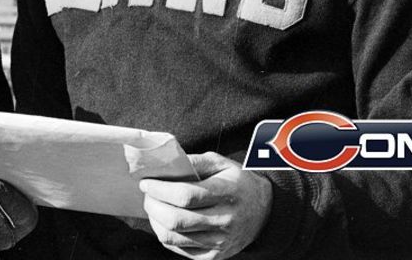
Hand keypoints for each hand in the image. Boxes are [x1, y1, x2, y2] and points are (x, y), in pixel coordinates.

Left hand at [138, 152, 271, 259]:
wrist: (265, 211)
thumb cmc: (238, 182)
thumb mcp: (221, 163)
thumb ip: (194, 161)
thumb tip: (164, 164)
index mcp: (227, 193)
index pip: (186, 195)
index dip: (160, 190)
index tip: (146, 183)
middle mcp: (225, 220)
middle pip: (177, 219)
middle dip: (153, 206)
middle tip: (146, 196)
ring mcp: (221, 242)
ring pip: (175, 237)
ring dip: (155, 221)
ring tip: (153, 208)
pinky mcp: (216, 256)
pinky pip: (181, 250)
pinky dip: (166, 236)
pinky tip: (164, 222)